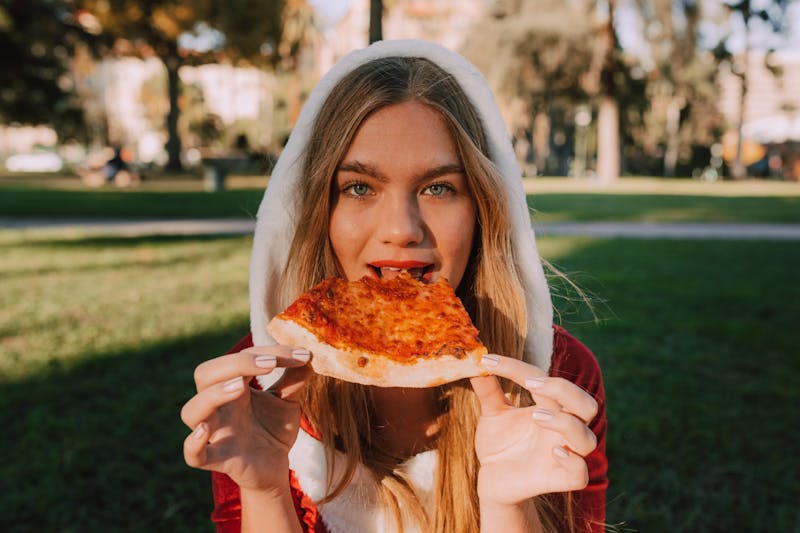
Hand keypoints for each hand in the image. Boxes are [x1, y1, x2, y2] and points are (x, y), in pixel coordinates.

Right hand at [180, 346, 312, 492]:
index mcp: (234, 386)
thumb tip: (308, 355)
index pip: (240, 358)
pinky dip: (193, 443)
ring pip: (191, 411)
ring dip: (213, 395)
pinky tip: (206, 430)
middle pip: (205, 374)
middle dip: (235, 364)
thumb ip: (295, 378)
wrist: (276, 467)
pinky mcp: (218, 459)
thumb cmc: (274, 428)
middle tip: (270, 364)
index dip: (268, 352)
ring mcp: (216, 432)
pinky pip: (192, 454)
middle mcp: (219, 405)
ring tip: (240, 386)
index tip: (301, 354)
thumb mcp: (288, 401)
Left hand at [470, 354, 598, 505]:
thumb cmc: (500, 444)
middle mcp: (562, 430)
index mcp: (550, 408)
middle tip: (531, 384)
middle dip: (564, 389)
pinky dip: (572, 462)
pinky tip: (554, 452)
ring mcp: (564, 455)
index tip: (488, 360)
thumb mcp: (492, 414)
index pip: (545, 380)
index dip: (517, 367)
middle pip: (587, 404)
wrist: (492, 480)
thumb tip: (474, 358)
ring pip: (587, 438)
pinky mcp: (559, 480)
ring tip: (537, 416)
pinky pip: (580, 474)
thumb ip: (488, 389)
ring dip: (565, 423)